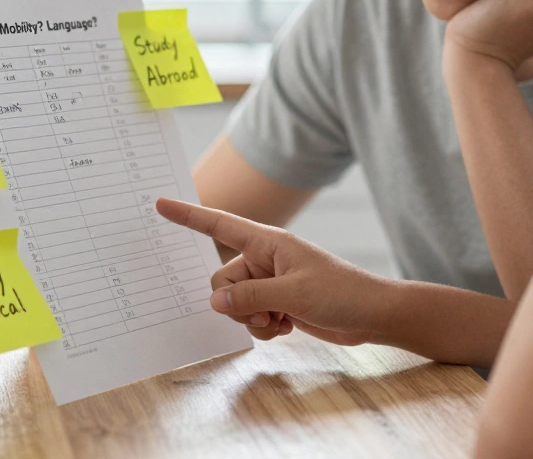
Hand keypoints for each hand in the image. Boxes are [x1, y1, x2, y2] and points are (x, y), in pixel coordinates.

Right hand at [156, 198, 389, 345]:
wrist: (372, 315)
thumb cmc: (342, 293)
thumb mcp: (293, 294)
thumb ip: (251, 296)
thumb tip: (216, 301)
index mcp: (268, 242)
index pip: (220, 225)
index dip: (188, 216)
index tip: (160, 203)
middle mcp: (265, 259)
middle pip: (223, 281)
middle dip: (237, 303)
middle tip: (266, 314)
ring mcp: (271, 282)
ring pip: (235, 303)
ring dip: (252, 319)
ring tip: (280, 322)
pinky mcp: (278, 303)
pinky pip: (250, 316)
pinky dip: (262, 327)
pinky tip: (286, 328)